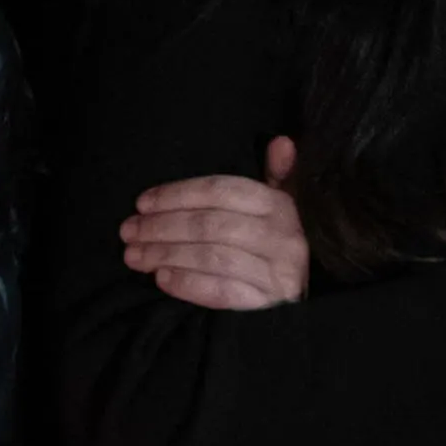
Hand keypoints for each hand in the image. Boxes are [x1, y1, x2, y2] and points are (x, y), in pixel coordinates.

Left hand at [121, 136, 310, 310]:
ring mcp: (278, 271)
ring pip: (213, 257)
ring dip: (168, 255)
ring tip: (135, 256)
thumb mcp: (290, 203)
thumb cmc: (288, 241)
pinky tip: (163, 279)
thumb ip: (278, 175)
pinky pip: (224, 293)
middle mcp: (283, 235)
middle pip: (211, 224)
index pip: (221, 191)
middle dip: (163, 227)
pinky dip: (191, 284)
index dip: (178, 194)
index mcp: (281, 204)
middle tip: (128, 232)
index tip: (142, 203)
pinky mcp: (271, 303)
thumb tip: (280, 142)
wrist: (317, 294)